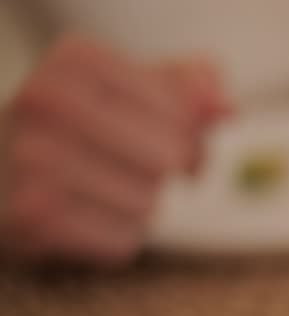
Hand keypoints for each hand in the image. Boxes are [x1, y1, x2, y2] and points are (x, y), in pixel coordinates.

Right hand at [1, 35, 227, 264]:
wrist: (3, 174)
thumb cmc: (89, 128)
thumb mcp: (137, 92)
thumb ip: (191, 89)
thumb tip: (224, 107)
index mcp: (75, 61)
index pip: (182, 113)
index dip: (192, 135)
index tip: (172, 137)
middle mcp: (44, 101)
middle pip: (167, 159)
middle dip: (170, 173)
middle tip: (146, 170)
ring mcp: (30, 159)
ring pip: (147, 203)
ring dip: (141, 207)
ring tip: (102, 191)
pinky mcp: (31, 217)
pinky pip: (122, 240)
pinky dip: (118, 238)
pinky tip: (87, 219)